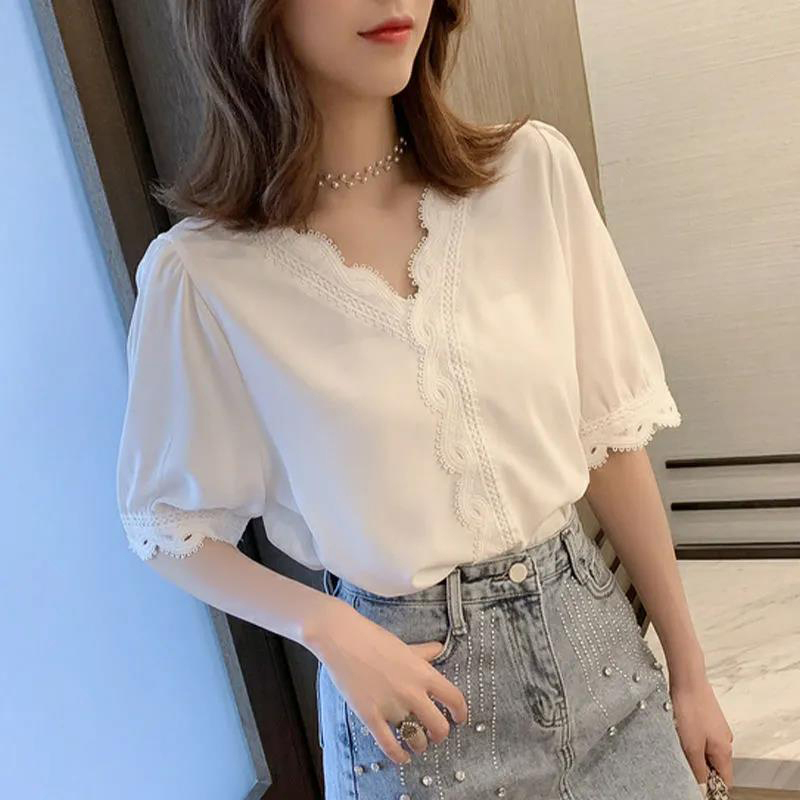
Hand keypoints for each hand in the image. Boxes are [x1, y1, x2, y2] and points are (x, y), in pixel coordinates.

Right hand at [308, 598, 468, 764]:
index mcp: (423, 673)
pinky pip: (389, 745)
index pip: (454, 699)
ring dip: (419, 745)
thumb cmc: (373, 638)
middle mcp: (412, 692)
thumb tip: (438, 648)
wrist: (342, 638)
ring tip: (417, 743)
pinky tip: (402, 756)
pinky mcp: (370, 716)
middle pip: (439, 727)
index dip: (461, 713)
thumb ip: (423, 652)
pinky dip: (398, 755)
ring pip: (416, 739)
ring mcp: (391, 706)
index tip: (459, 718)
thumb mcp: (404, 646)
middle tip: (435, 734)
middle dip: (440, 734)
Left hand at [670, 673, 733, 787]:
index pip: (725, 780)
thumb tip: (703, 785)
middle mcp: (725, 740)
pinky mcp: (708, 717)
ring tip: (680, 738)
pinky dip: (692, 736)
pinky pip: (701, 735)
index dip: (712, 786)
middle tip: (683, 756)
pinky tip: (680, 727)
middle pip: (715, 765)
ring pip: (706, 749)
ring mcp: (717, 727)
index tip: (696, 783)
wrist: (687, 679)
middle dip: (699, 766)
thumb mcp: (691, 746)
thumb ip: (698, 768)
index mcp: (724, 751)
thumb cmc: (690, 709)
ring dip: (693, 750)